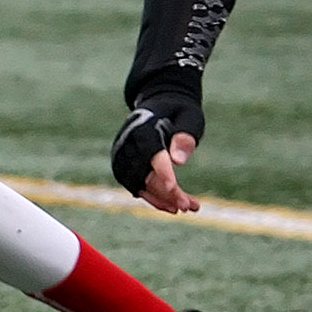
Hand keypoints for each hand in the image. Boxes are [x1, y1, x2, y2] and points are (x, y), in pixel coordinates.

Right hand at [110, 96, 203, 213]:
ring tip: (180, 209)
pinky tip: (166, 203)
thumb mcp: (190, 117)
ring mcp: (121, 153)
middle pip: (145, 174)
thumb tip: (178, 161)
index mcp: (144, 129)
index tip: (175, 189)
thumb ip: (185, 137)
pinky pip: (131, 183)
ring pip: (136, 183)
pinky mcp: (121, 162)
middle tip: (190, 207)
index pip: (153, 155)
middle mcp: (128, 142)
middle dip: (167, 193)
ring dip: (158, 198)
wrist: (158, 102)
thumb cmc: (178, 110)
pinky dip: (148, 195)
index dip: (163, 173)